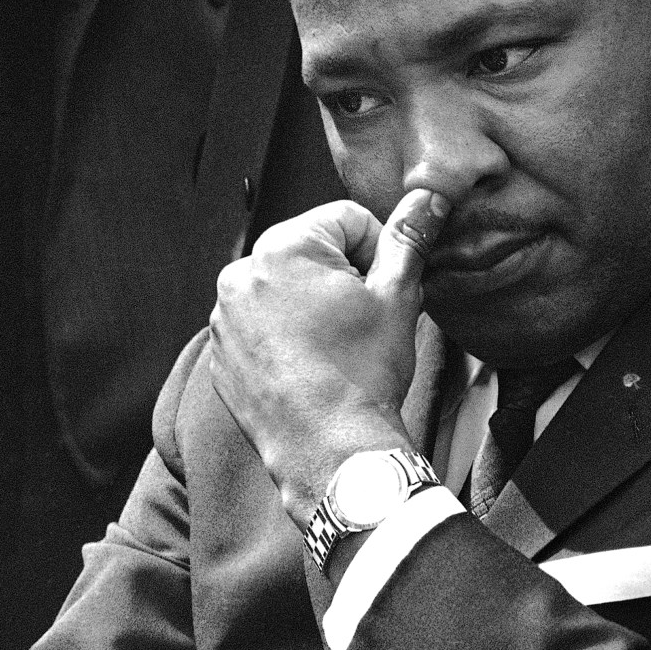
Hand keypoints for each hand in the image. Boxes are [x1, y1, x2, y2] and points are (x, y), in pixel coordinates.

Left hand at [209, 189, 449, 525]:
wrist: (330, 453)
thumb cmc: (363, 375)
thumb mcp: (397, 297)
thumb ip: (409, 238)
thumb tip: (429, 196)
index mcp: (281, 248)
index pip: (347, 219)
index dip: (378, 252)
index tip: (383, 292)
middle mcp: (241, 275)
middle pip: (313, 251)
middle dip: (343, 277)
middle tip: (362, 322)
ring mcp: (225, 318)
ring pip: (287, 288)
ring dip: (314, 304)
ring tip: (337, 346)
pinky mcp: (221, 354)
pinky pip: (263, 324)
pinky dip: (287, 334)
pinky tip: (313, 364)